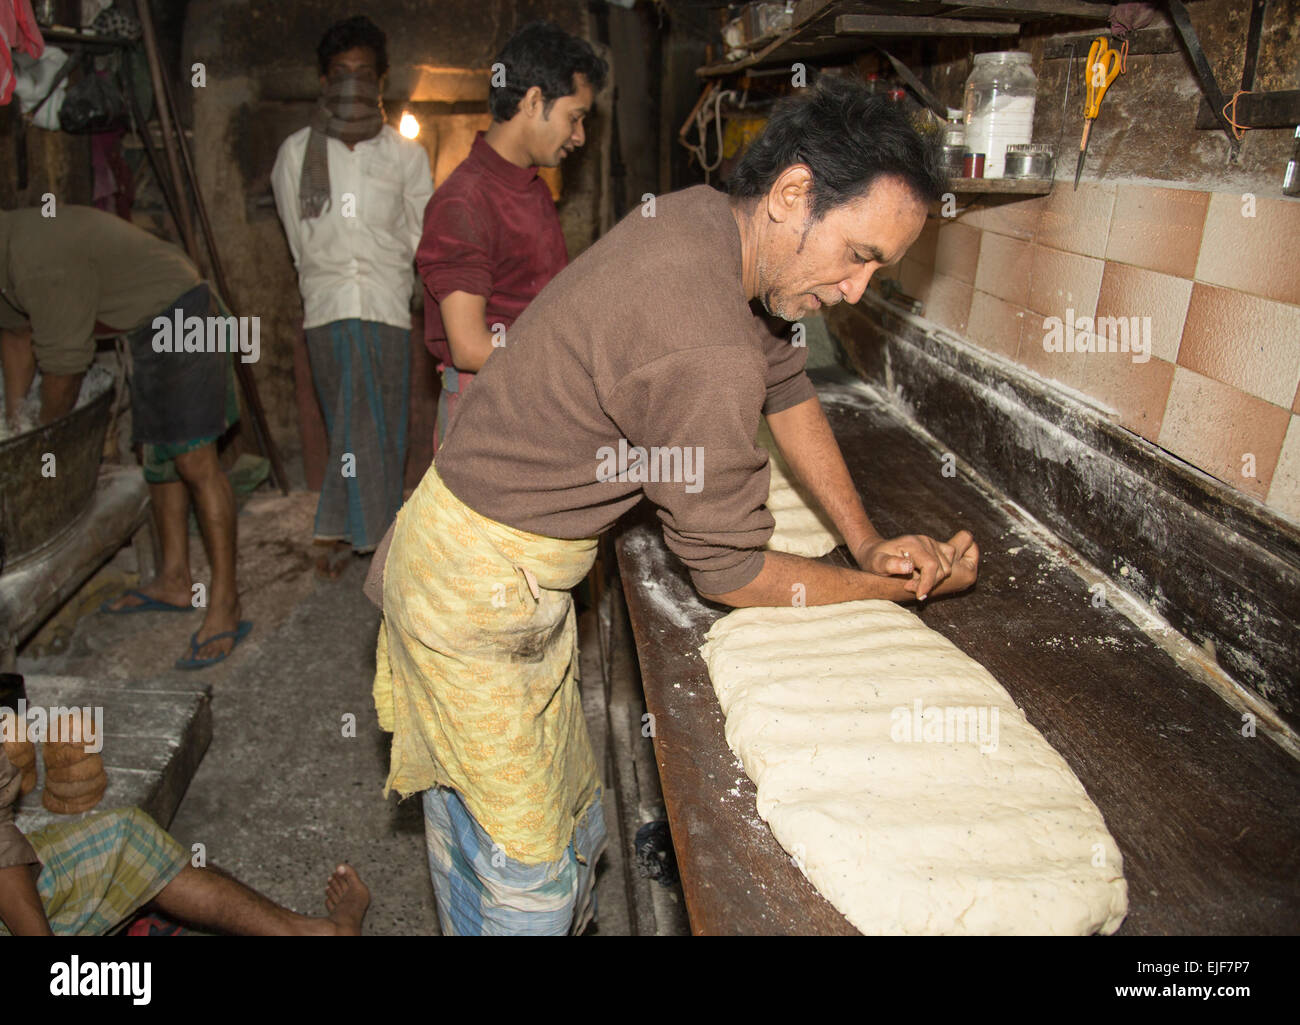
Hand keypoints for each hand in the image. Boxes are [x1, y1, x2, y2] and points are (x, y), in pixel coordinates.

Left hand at [854, 530, 977, 599]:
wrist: (876, 551)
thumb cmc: (875, 559)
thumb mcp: (877, 563)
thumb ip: (890, 564)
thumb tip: (909, 566)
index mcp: (912, 543)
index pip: (931, 565)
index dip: (928, 583)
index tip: (919, 596)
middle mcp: (925, 541)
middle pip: (942, 568)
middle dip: (929, 583)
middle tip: (910, 588)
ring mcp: (932, 543)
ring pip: (947, 567)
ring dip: (934, 579)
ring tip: (914, 582)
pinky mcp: (936, 547)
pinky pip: (949, 561)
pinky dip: (940, 573)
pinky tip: (924, 576)